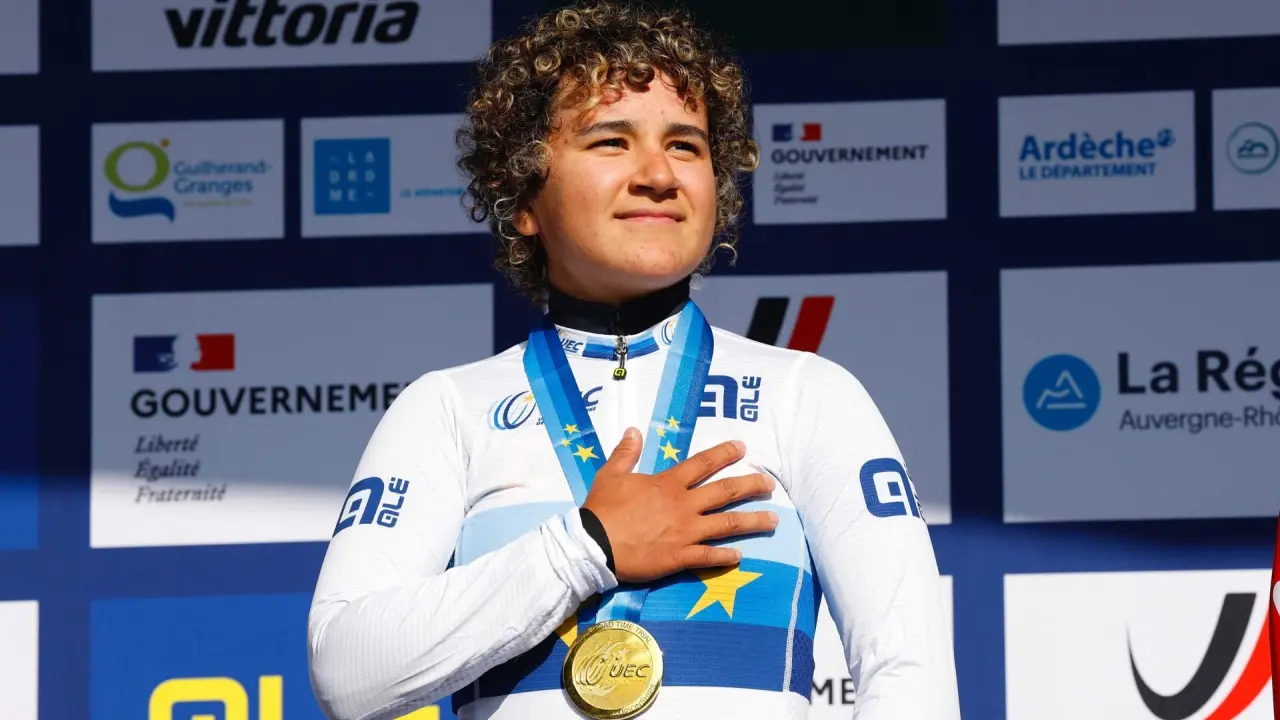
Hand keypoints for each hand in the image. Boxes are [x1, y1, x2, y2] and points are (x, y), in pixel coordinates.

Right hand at [581, 428, 778, 583]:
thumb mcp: (610, 474)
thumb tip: (634, 430)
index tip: (742, 448)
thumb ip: (626, 452)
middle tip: (770, 484)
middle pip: (725, 492)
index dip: (724, 454)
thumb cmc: (602, 509)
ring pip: (727, 525)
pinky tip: (740, 555)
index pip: (703, 463)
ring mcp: (685, 532)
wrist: (594, 546)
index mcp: (668, 483)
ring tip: (774, 520)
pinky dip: (726, 556)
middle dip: (751, 486)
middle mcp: (683, 505)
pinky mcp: (680, 557)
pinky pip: (710, 557)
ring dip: (753, 521)